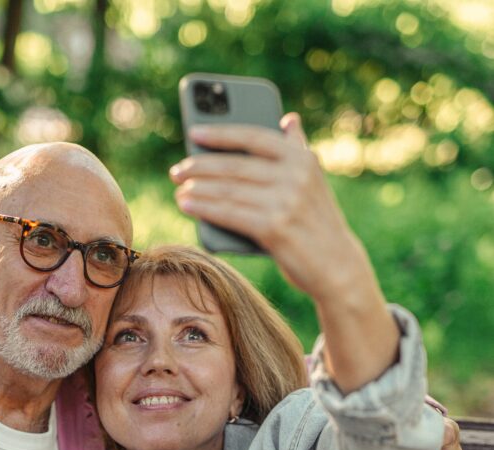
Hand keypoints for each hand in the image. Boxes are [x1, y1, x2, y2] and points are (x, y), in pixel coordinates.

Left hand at [169, 114, 365, 302]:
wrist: (337, 266)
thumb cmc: (316, 223)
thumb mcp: (312, 182)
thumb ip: (297, 150)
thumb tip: (288, 119)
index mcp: (302, 159)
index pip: (254, 137)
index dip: (220, 133)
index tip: (194, 132)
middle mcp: (295, 176)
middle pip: (235, 166)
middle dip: (200, 167)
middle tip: (177, 170)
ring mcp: (285, 202)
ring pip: (229, 190)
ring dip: (198, 189)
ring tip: (179, 189)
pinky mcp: (275, 228)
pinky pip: (230, 214)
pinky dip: (204, 208)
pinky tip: (187, 205)